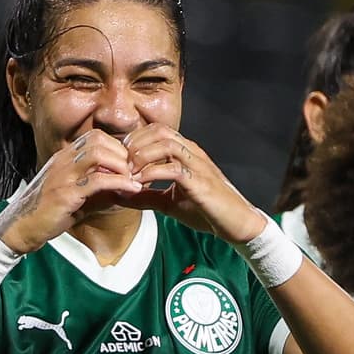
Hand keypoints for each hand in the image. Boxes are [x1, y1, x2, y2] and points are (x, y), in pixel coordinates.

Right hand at [0, 130, 142, 253]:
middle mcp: (63, 161)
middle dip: (122, 153)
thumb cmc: (48, 212)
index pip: (95, 137)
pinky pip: (97, 180)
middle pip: (98, 140)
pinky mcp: (65, 193)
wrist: (21, 227)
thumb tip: (125, 190)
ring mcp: (63, 175)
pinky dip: (119, 183)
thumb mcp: (75, 195)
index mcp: (64, 158)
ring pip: (98, 154)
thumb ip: (98, 190)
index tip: (130, 163)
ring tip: (134, 178)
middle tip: (136, 170)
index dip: (117, 146)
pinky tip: (131, 190)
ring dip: (121, 165)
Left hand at [120, 123, 264, 243]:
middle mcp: (192, 153)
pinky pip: (174, 169)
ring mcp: (198, 165)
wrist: (236, 223)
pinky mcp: (201, 182)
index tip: (119, 158)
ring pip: (167, 144)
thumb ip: (145, 196)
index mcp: (185, 153)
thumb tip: (118, 194)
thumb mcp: (168, 203)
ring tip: (129, 172)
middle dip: (135, 144)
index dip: (134, 140)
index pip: (156, 130)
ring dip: (143, 155)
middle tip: (120, 163)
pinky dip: (153, 174)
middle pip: (159, 131)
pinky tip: (140, 184)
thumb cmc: (206, 211)